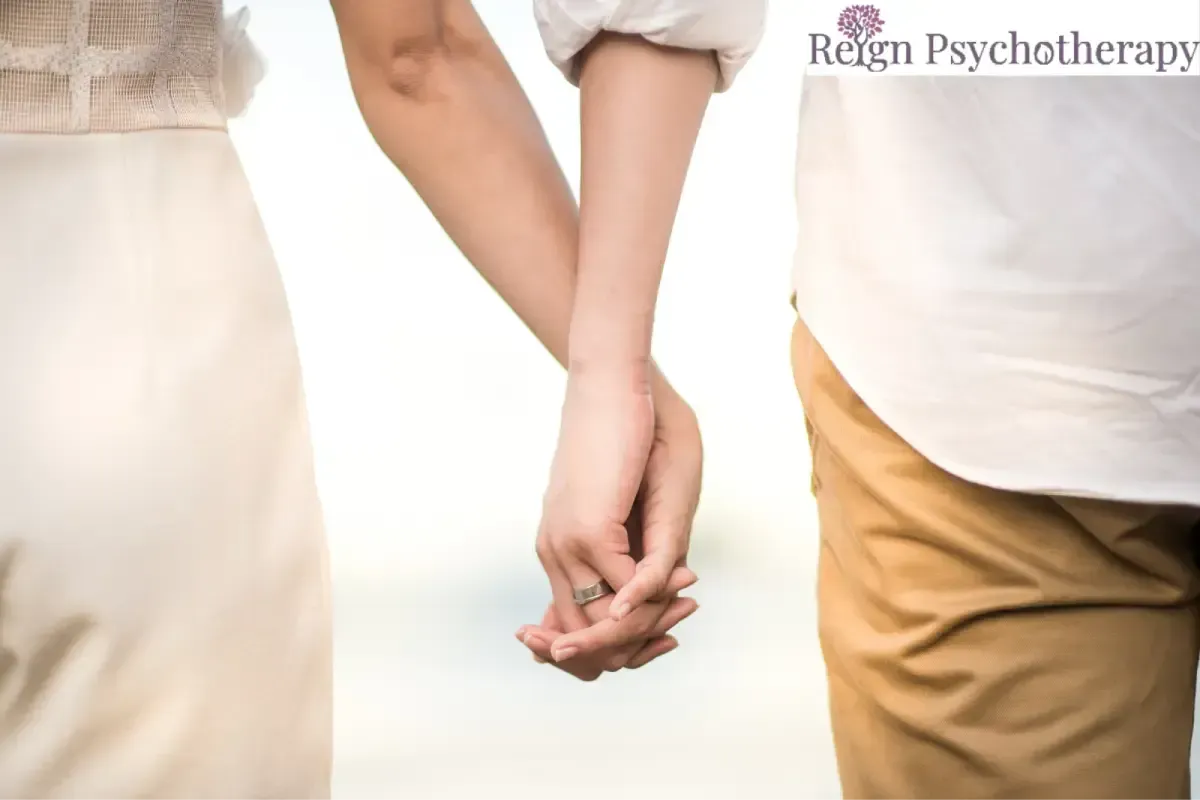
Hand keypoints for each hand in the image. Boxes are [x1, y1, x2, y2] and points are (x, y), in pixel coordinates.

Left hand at [530, 364, 703, 669]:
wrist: (618, 382)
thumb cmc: (637, 433)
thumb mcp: (643, 508)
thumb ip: (642, 555)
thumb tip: (652, 602)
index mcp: (564, 550)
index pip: (582, 628)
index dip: (627, 643)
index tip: (671, 631)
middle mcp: (556, 553)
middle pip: (588, 638)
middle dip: (639, 643)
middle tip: (684, 618)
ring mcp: (567, 544)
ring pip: (605, 623)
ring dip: (651, 624)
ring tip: (687, 602)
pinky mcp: (588, 530)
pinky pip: (623, 592)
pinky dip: (656, 595)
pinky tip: (684, 577)